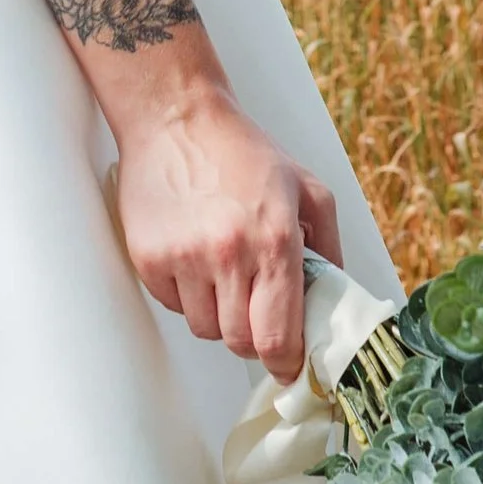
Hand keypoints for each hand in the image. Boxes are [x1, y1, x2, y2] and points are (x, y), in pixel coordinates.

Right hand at [112, 87, 341, 379]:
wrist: (175, 118)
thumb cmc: (242, 151)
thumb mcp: (307, 189)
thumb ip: (329, 249)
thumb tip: (333, 303)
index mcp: (275, 239)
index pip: (279, 336)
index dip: (286, 362)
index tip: (287, 365)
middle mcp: (229, 254)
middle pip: (240, 343)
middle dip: (253, 335)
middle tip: (255, 304)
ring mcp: (184, 259)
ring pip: (206, 330)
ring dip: (218, 313)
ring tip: (222, 269)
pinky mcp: (149, 259)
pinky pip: (174, 307)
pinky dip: (187, 294)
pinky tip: (193, 255)